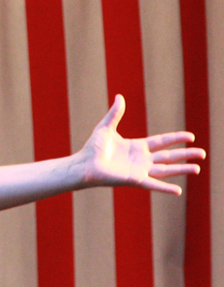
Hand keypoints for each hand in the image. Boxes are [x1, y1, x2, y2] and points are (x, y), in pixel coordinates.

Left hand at [77, 94, 204, 194]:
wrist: (83, 164)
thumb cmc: (92, 148)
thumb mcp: (106, 128)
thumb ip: (115, 113)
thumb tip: (119, 96)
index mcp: (137, 146)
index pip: (162, 141)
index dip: (176, 138)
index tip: (191, 136)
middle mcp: (141, 159)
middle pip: (169, 156)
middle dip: (185, 154)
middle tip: (202, 154)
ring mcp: (139, 170)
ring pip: (165, 170)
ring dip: (181, 169)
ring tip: (197, 169)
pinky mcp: (134, 180)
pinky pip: (152, 184)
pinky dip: (164, 188)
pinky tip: (177, 190)